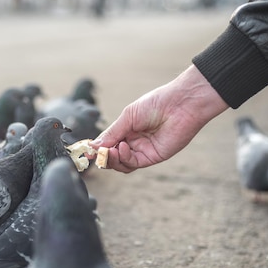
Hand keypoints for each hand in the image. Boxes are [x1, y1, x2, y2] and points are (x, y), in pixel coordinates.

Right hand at [90, 65, 228, 172]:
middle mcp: (134, 141)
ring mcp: (143, 150)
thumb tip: (94, 146)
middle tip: (96, 154)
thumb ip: (112, 133)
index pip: (108, 143)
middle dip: (103, 156)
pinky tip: (123, 147)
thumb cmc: (156, 103)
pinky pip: (133, 163)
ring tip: (109, 151)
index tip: (86, 151)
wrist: (181, 104)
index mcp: (127, 129)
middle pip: (113, 156)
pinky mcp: (153, 157)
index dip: (97, 148)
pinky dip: (124, 158)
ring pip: (121, 163)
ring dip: (112, 159)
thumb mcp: (128, 116)